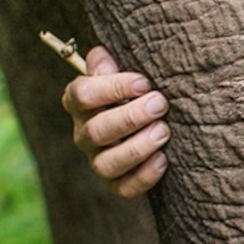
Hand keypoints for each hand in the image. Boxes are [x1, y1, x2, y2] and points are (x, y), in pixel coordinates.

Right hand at [64, 44, 168, 196]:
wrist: (151, 121)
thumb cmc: (135, 90)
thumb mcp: (122, 71)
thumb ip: (109, 64)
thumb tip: (101, 56)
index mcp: (80, 102)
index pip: (82, 95)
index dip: (112, 88)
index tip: (144, 82)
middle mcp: (84, 134)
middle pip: (95, 130)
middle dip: (130, 117)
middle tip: (160, 104)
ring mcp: (98, 161)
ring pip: (106, 163)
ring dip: (137, 148)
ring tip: (164, 131)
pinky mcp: (116, 184)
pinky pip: (123, 188)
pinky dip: (144, 176)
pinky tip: (163, 159)